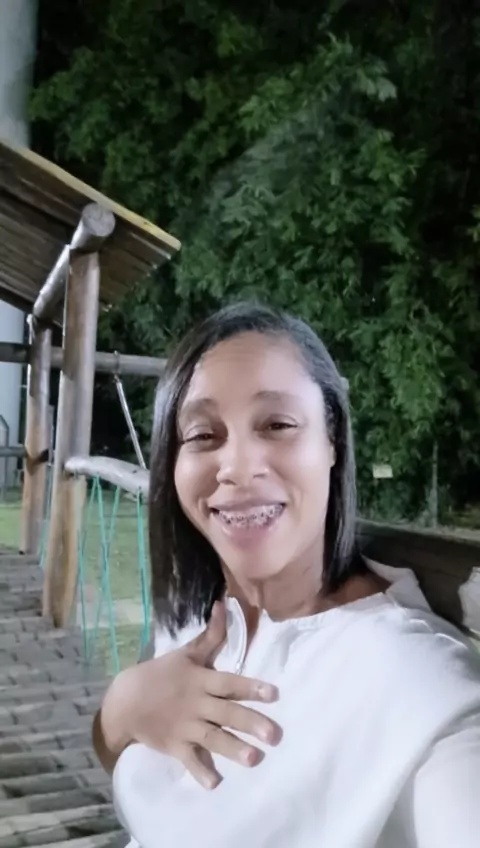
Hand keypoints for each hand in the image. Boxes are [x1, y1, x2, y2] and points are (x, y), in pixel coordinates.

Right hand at [100, 601, 280, 788]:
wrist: (125, 701)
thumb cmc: (161, 674)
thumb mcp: (186, 653)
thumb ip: (211, 634)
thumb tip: (225, 604)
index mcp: (200, 680)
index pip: (229, 683)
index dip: (250, 687)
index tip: (273, 694)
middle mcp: (196, 704)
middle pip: (226, 713)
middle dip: (250, 723)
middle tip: (274, 735)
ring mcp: (185, 727)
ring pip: (213, 738)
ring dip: (233, 749)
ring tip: (254, 760)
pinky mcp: (174, 746)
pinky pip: (189, 761)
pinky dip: (200, 772)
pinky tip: (215, 784)